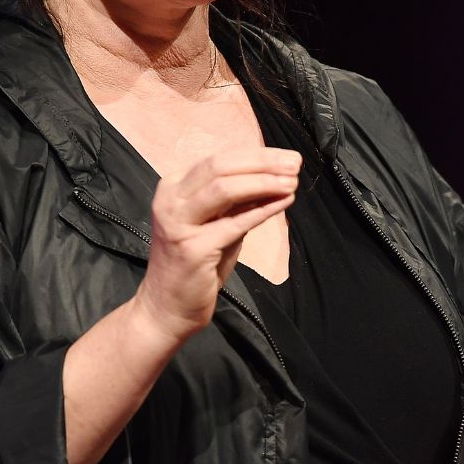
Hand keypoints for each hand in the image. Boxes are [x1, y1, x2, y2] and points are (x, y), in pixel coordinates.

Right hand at [131, 148, 299, 340]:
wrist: (167, 307)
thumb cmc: (195, 265)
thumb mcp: (217, 224)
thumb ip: (238, 202)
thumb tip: (276, 177)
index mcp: (174, 187)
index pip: (219, 160)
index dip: (257, 156)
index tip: (287, 157)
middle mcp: (170, 200)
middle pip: (220, 167)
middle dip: (263, 162)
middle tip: (295, 164)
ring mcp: (177, 223)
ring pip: (224, 188)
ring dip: (263, 181)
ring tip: (292, 181)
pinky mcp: (192, 248)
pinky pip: (234, 223)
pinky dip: (262, 210)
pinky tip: (283, 202)